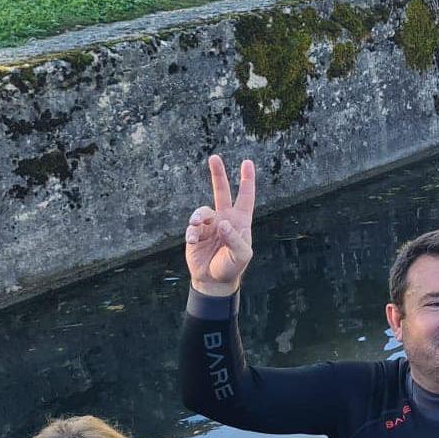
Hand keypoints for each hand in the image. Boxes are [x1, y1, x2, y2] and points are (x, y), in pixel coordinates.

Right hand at [185, 154, 255, 296]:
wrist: (213, 280)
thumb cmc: (232, 267)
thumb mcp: (241, 256)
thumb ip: (235, 240)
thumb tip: (222, 223)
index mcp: (240, 221)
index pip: (246, 197)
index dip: (247, 180)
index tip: (247, 162)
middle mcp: (225, 219)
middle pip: (221, 192)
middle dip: (218, 174)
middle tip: (214, 157)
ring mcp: (209, 225)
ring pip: (202, 211)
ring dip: (198, 217)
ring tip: (195, 227)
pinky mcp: (195, 233)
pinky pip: (192, 227)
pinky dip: (191, 232)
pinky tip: (192, 241)